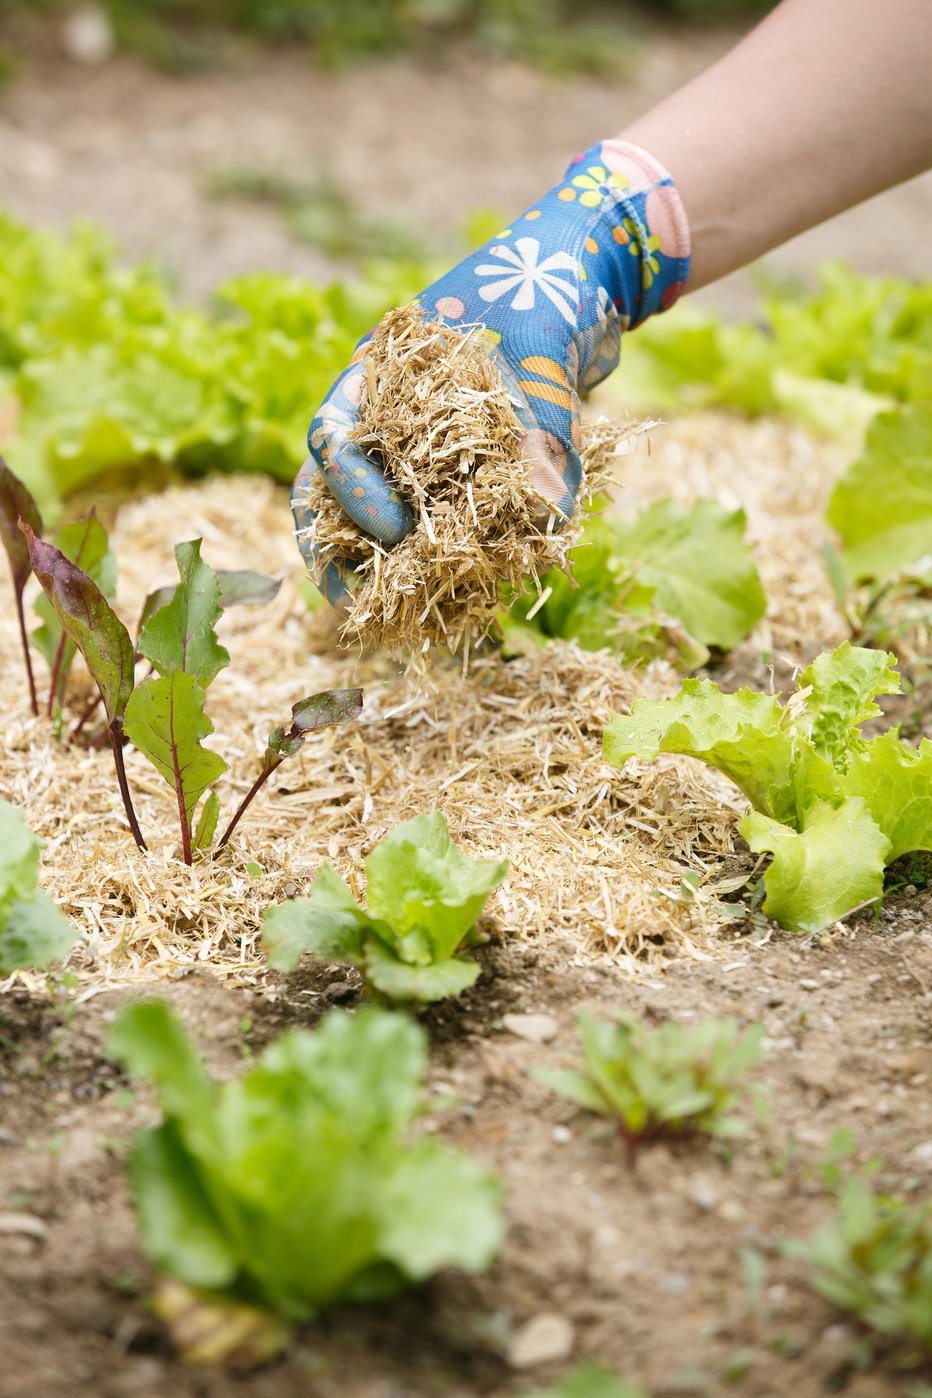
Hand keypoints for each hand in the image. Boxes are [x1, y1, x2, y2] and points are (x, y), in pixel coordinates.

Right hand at [292, 139, 689, 605]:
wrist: (583, 277)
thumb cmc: (546, 289)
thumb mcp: (542, 350)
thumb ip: (544, 424)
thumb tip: (551, 514)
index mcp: (379, 374)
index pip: (334, 440)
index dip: (352, 493)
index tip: (393, 530)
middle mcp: (388, 415)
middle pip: (331, 492)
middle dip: (337, 552)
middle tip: (356, 604)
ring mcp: (420, 443)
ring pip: (373, 515)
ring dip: (381, 565)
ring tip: (398, 617)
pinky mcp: (462, 468)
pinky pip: (434, 521)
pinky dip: (441, 559)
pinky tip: (460, 597)